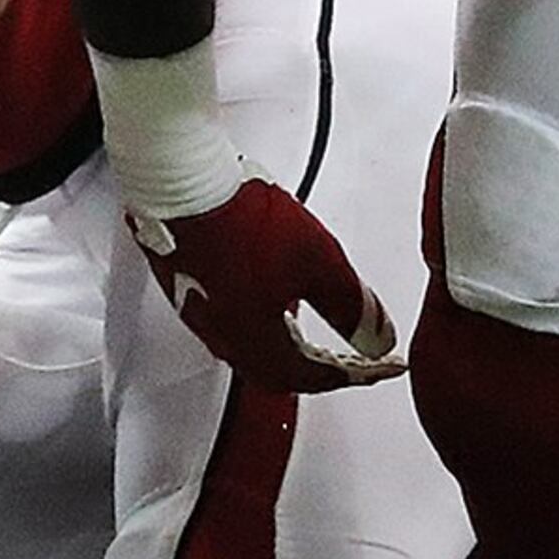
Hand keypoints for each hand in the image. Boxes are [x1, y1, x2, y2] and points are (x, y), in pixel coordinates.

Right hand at [125, 178, 402, 391]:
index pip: (315, 377)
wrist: (179, 181)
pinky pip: (226, 321)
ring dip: (285, 344)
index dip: (355, 374)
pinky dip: (257, 320)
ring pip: (249, 348)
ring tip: (306, 323)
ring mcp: (198, 312)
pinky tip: (264, 293)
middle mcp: (223, 336)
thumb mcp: (318, 263)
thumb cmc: (237, 218)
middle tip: (343, 357)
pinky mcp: (181, 286)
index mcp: (256, 342)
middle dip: (315, 368)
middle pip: (277, 372)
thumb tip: (376, 338)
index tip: (378, 366)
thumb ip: (352, 306)